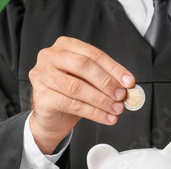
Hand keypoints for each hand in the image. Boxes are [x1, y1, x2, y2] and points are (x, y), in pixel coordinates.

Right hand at [29, 36, 134, 153]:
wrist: (50, 118)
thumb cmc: (68, 95)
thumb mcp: (87, 82)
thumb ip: (103, 79)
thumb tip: (125, 86)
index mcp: (65, 46)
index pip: (93, 54)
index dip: (114, 68)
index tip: (128, 81)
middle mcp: (50, 57)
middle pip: (83, 66)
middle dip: (106, 82)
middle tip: (121, 95)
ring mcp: (42, 75)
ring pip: (77, 87)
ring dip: (101, 100)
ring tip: (115, 109)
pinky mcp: (42, 96)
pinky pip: (72, 104)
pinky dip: (93, 113)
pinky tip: (105, 117)